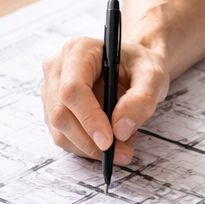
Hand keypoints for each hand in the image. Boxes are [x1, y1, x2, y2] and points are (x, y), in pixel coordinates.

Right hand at [41, 35, 169, 163]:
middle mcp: (58, 68)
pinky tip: (111, 139)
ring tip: (122, 143)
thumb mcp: (153, 76)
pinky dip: (87, 147)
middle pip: (61, 113)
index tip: (109, 141)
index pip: (72, 89)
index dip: (88, 118)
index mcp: (79, 51)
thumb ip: (142, 99)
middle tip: (122, 152)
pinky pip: (64, 138)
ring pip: (60, 131)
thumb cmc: (140, 66)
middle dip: (90, 141)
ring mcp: (52, 89)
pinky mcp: (53, 109)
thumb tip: (120, 129)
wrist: (134, 67)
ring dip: (90, 147)